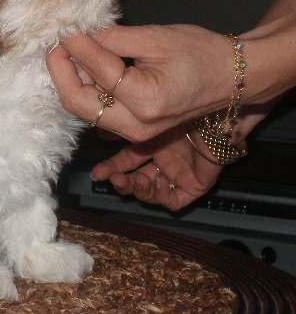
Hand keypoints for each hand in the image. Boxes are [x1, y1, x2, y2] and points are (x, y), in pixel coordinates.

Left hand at [47, 25, 235, 142]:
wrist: (232, 78)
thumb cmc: (202, 54)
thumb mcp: (156, 38)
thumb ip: (112, 37)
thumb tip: (77, 30)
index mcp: (146, 100)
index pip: (96, 71)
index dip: (74, 45)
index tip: (63, 26)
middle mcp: (135, 125)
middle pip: (76, 102)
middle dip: (60, 70)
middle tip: (56, 42)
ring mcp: (132, 132)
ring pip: (83, 107)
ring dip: (70, 78)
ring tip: (69, 49)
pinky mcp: (131, 130)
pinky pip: (96, 110)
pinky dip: (84, 87)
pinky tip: (83, 65)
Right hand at [90, 127, 222, 210]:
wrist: (216, 119)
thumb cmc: (185, 113)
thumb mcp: (150, 121)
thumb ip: (127, 128)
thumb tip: (101, 133)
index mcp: (152, 145)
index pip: (126, 160)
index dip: (111, 167)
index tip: (96, 174)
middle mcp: (163, 161)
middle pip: (136, 178)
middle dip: (122, 182)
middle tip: (113, 179)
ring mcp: (178, 175)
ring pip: (152, 192)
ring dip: (140, 189)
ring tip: (138, 180)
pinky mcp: (194, 187)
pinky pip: (173, 200)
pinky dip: (162, 195)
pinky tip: (158, 182)